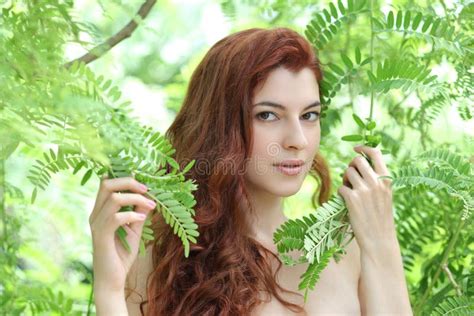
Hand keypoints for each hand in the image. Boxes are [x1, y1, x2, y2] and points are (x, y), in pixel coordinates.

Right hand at [89, 176, 155, 292]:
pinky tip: (142, 219)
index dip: (124, 177)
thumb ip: (139, 212)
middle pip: (107, 184)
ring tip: (151, 204)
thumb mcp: (134, 229)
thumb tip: (148, 197)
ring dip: (136, 198)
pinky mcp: (101, 236)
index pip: (107, 183)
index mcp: (101, 210)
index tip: (144, 181)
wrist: (111, 280)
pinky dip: (131, 215)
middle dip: (129, 182)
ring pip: (113, 198)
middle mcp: (95, 214)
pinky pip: (115, 218)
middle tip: (147, 188)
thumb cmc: (122, 255)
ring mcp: (96, 225)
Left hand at [337, 145, 395, 254]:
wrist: (379, 240)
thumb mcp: (385, 195)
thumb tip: (360, 163)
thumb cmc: (381, 218)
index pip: (375, 153)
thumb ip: (377, 180)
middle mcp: (376, 182)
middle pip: (356, 161)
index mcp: (387, 179)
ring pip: (347, 172)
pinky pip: (341, 187)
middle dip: (351, 166)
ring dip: (345, 180)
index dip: (364, 148)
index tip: (356, 149)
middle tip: (351, 177)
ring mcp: (364, 190)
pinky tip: (348, 203)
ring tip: (350, 192)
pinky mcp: (352, 199)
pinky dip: (342, 194)